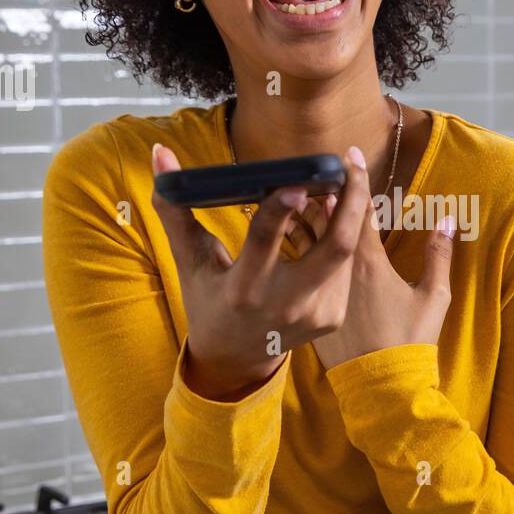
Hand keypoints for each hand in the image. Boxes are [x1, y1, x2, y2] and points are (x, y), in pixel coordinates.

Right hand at [150, 141, 371, 398]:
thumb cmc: (209, 300)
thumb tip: (161, 154)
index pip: (264, 243)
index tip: (297, 181)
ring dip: (344, 211)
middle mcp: (285, 303)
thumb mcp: (189, 260)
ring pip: (345, 251)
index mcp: (243, 288)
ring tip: (331, 183)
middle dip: (352, 199)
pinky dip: (341, 234)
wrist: (235, 359)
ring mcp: (315, 313)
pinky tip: (331, 213)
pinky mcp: (333, 316)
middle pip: (336, 247)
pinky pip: (345, 265)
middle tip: (349, 159)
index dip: (280, 210)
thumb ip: (176, 208)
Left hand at [285, 169, 455, 370]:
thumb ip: (438, 255)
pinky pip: (293, 265)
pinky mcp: (310, 304)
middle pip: (323, 218)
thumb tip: (445, 222)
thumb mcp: (433, 297)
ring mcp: (320, 287)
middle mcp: (338, 270)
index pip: (360, 210)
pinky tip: (284, 232)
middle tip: (316, 165)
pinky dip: (290, 243)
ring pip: (303, 240)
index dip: (355, 179)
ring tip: (296, 190)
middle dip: (321, 189)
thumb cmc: (409, 341)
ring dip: (301, 213)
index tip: (349, 153)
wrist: (379, 385)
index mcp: (369, 263)